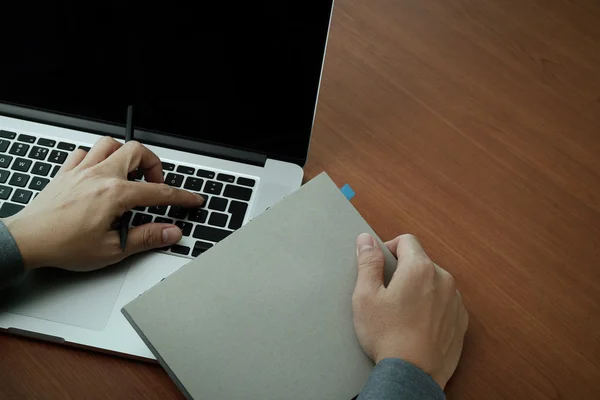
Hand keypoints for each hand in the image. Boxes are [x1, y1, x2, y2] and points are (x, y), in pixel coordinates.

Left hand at [2, 137, 203, 270]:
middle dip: (153, 165)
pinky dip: (97, 157)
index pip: (159, 191)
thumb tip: (171, 232)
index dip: (181, 196)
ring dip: (125, 154)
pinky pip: (84, 152)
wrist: (27, 241)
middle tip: (155, 184)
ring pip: (110, 144)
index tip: (192, 199)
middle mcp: (100, 176)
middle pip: (137, 151)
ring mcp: (81, 171)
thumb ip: (146, 237)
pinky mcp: (66, 173)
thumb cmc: (63, 245)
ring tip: (131, 173)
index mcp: (115, 194)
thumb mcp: (112, 249)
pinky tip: (100, 171)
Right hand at [352, 233, 467, 389]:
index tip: (380, 266)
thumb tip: (366, 239)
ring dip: (420, 288)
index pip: (406, 240)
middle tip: (387, 294)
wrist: (412, 375)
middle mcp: (443, 279)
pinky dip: (432, 307)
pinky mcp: (461, 321)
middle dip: (404, 271)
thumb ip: (368, 262)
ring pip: (434, 282)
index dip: (389, 248)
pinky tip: (416, 324)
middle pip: (421, 261)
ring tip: (402, 312)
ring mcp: (455, 301)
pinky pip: (445, 302)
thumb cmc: (387, 335)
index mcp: (420, 268)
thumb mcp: (366, 296)